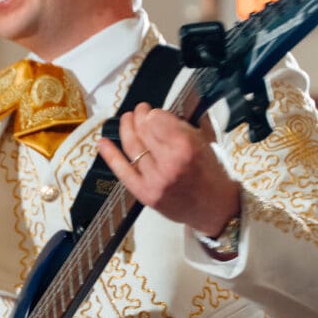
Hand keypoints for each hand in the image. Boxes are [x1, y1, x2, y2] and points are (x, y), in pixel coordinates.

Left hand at [98, 102, 240, 236]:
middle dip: (139, 117)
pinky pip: (122, 171)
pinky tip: (103, 143)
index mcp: (187, 148)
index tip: (154, 111)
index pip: (157, 119)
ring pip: (132, 147)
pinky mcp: (145, 193)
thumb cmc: (211, 174)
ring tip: (127, 120)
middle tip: (140, 111)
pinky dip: (110, 155)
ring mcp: (155, 180)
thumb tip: (163, 109)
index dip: (153, 113)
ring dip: (126, 129)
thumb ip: (184, 125)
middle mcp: (169, 164)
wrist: (214, 208)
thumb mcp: (206, 142)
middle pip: (143, 130)